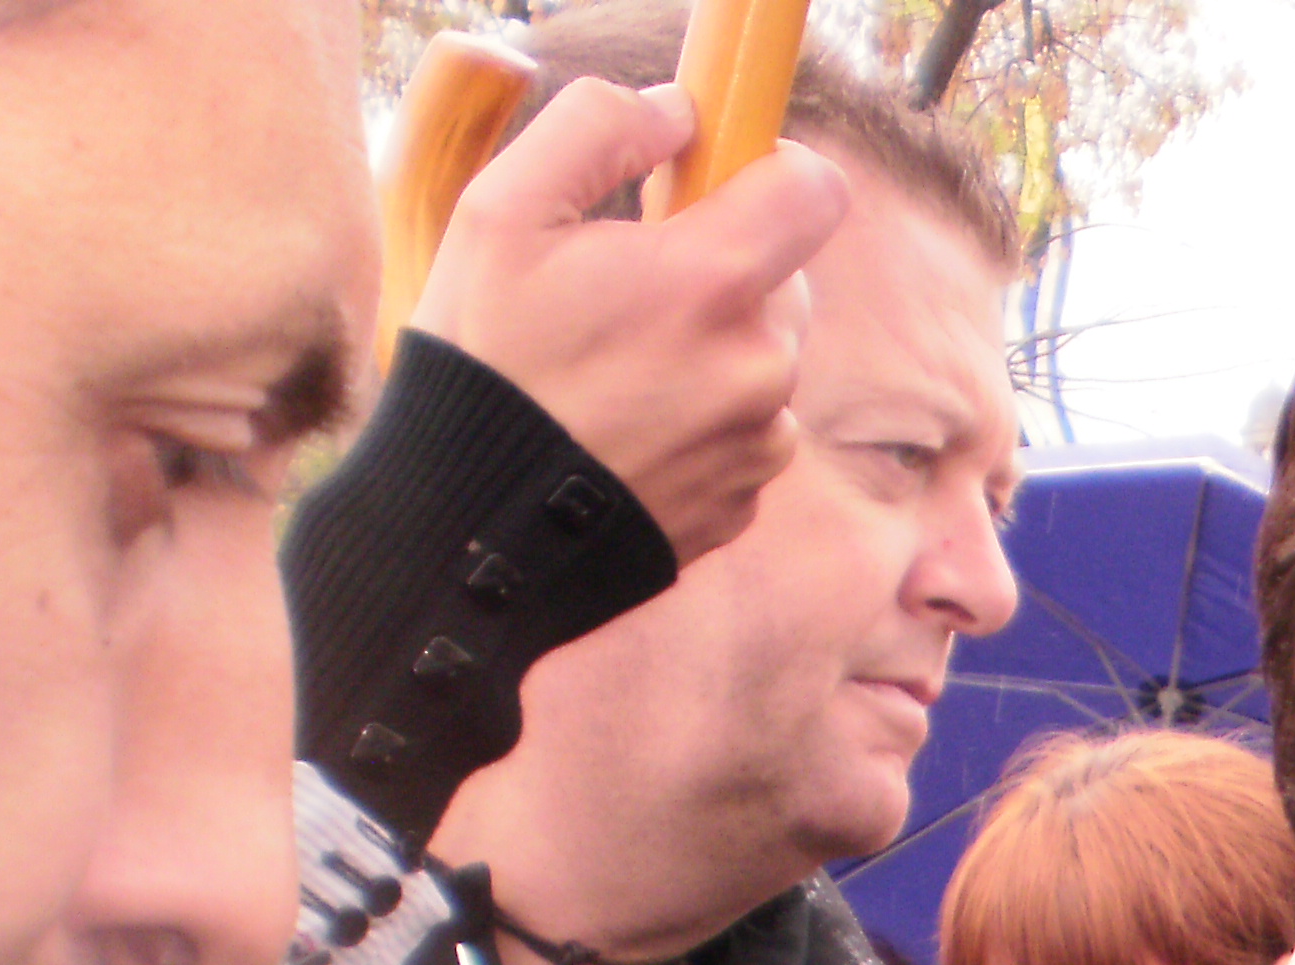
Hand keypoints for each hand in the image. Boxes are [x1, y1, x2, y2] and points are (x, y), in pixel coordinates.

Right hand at [407, 77, 847, 562]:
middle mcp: (761, 364)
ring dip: (714, 347)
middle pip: (786, 277)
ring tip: (620, 369)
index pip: (816, 190)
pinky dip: (707, 416)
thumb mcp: (499, 212)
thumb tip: (676, 111)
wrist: (477, 523)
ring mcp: (762, 439)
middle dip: (724, 266)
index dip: (772, 169)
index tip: (720, 181)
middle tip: (633, 287)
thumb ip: (594, 129)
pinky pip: (750, 428)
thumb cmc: (484, 360)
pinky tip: (632, 427)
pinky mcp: (750, 496)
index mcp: (712, 281)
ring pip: (767, 356)